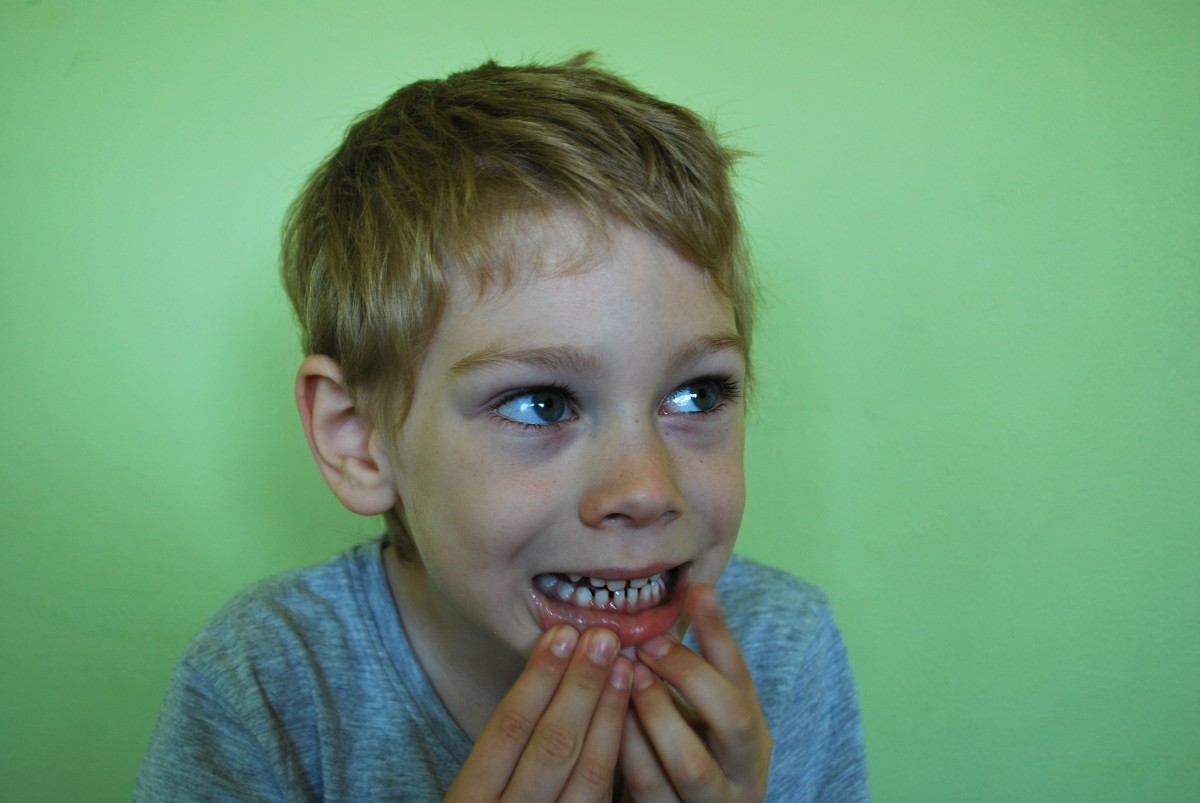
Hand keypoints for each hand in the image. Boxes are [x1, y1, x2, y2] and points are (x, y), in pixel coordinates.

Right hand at [446, 626, 633, 801]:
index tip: (562, 633)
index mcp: (470, 801)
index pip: (507, 729)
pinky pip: (604, 799)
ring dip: (610, 716)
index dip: (537, 679)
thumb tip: (548, 671)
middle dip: (582, 687)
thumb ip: (507, 752)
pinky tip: (634, 719)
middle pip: (552, 745)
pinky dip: (620, 756)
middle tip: (605, 637)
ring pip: (588, 775)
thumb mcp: (480, 794)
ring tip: (626, 667)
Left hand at [618, 586, 771, 801]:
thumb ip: (686, 672)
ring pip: (689, 761)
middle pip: (735, 718)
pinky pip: (649, 789)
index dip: (722, 633)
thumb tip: (668, 599)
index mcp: (752, 733)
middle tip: (648, 644)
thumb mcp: (697, 718)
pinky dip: (627, 750)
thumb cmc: (682, 757)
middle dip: (690, 674)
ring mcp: (716, 802)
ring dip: (654, 713)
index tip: (697, 592)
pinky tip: (604, 721)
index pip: (744, 675)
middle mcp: (745, 770)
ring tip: (625, 676)